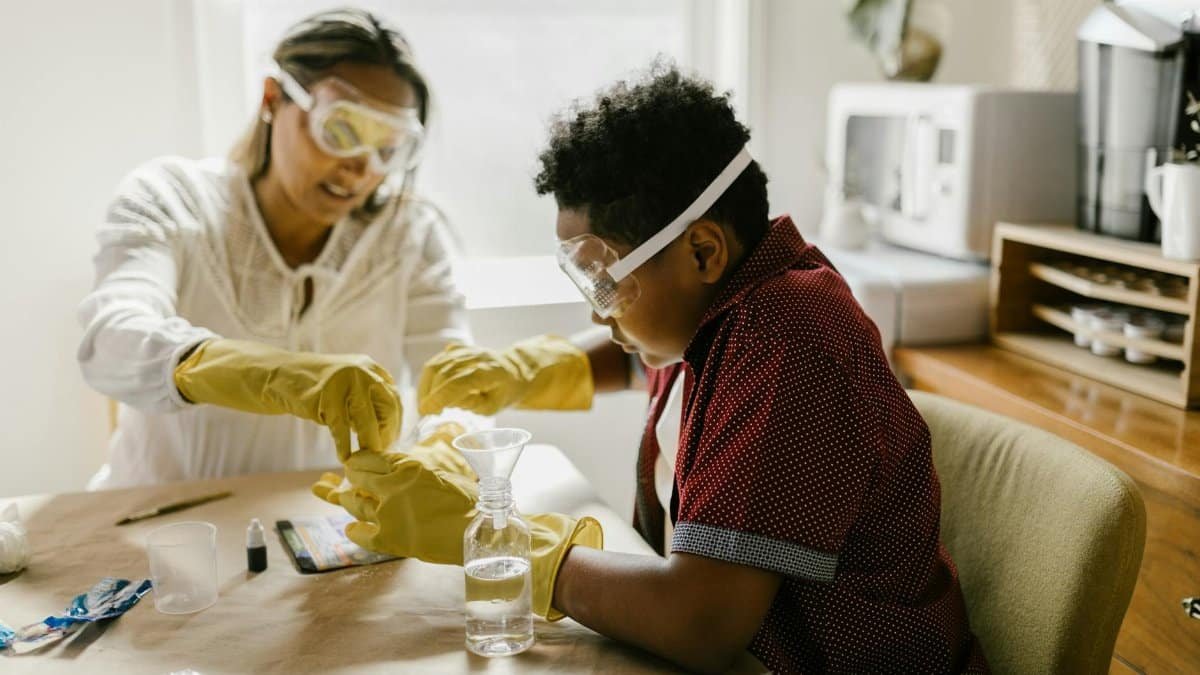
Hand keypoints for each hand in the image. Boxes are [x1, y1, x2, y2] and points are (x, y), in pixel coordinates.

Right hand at [174, 339, 401, 459]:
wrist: (278, 375)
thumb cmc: (316, 387)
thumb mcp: (347, 387)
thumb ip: (367, 401)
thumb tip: (390, 432)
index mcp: (371, 367)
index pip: (394, 398)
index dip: (396, 422)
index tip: (391, 441)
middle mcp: (362, 371)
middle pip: (387, 408)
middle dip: (387, 433)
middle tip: (382, 453)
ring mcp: (345, 382)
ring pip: (367, 420)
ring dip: (370, 444)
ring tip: (367, 460)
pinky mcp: (326, 396)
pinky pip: (342, 428)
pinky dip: (345, 446)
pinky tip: (344, 458)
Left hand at [312, 437, 602, 618]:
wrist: (478, 530)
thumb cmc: (469, 499)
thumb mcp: (446, 469)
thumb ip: (423, 465)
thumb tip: (414, 459)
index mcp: (408, 467)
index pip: (370, 459)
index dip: (358, 460)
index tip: (353, 461)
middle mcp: (393, 488)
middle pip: (358, 480)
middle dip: (347, 478)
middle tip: (336, 478)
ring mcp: (388, 514)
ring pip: (356, 504)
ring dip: (346, 500)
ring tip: (340, 497)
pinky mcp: (391, 539)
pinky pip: (363, 534)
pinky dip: (355, 531)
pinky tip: (351, 529)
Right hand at [418, 335, 593, 415]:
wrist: (513, 370)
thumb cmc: (504, 392)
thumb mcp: (494, 407)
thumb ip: (473, 405)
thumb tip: (448, 402)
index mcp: (489, 372)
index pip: (459, 382)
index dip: (441, 396)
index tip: (426, 410)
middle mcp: (476, 357)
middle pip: (443, 372)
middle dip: (430, 394)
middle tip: (427, 413)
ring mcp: (466, 351)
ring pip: (435, 365)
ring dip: (425, 387)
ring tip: (426, 405)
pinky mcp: (457, 350)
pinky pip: (436, 361)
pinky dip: (428, 377)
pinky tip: (429, 392)